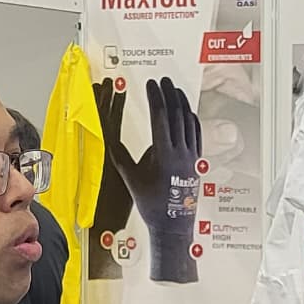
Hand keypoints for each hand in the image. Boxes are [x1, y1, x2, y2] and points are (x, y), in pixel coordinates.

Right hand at [111, 77, 202, 283]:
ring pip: (189, 122)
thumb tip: (107, 132)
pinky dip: (192, 119)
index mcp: (163, 154)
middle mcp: (181, 152)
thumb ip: (120, 153)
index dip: (155, 97)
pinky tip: (187, 110)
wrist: (172, 223)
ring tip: (175, 89)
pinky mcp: (197, 161)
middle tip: (163, 80)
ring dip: (182, 103)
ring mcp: (192, 156)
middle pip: (176, 115)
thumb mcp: (130, 176)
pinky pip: (197, 134)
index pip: (160, 117)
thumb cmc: (149, 202)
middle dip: (169, 94)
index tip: (151, 84)